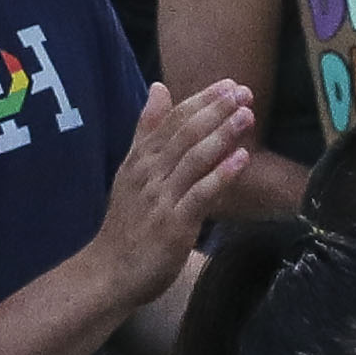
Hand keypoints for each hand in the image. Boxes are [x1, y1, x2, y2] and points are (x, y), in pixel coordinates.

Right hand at [98, 80, 262, 304]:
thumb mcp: (131, 169)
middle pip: (185, 133)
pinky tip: (241, 159)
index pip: (172, 120)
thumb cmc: (126, 222)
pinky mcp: (174, 224)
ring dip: (221, 134)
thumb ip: (147, 129)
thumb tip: (159, 87)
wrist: (109, 271)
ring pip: (193, 158)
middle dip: (216, 110)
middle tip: (244, 92)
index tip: (229, 84)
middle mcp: (149, 173)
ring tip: (246, 115)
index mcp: (140, 159)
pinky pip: (201, 194)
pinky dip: (220, 175)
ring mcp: (161, 198)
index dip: (202, 100)